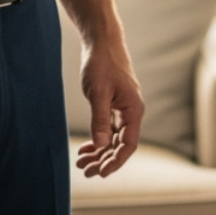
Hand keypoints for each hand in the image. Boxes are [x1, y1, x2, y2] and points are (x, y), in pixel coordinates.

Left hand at [74, 37, 143, 177]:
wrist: (102, 42)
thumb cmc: (102, 63)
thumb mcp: (99, 93)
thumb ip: (100, 120)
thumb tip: (101, 145)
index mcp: (133, 110)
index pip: (128, 144)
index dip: (115, 161)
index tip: (100, 172)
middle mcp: (131, 112)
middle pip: (120, 145)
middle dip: (104, 160)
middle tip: (85, 171)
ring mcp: (123, 109)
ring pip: (113, 138)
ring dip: (99, 152)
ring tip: (81, 162)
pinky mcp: (114, 105)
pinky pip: (108, 129)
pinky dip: (98, 140)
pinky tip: (86, 148)